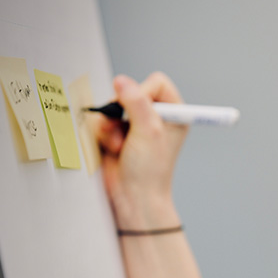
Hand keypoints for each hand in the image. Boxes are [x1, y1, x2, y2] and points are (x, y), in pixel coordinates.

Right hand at [94, 72, 188, 228]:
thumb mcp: (148, 131)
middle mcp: (157, 117)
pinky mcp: (118, 133)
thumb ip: (136, 102)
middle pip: (131, 91)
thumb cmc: (150, 169)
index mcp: (175, 113)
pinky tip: (114, 149)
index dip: (144, 92)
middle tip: (126, 129)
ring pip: (113, 106)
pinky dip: (105, 134)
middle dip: (123, 111)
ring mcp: (136, 125)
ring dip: (112, 126)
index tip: (139, 112)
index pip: (158, 83)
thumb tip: (121, 81)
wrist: (133, 196)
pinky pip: (103, 121)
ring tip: (121, 145)